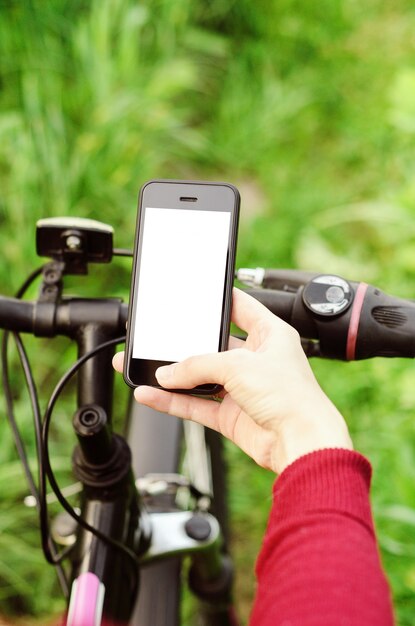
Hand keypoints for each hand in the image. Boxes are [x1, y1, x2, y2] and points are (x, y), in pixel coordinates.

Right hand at [113, 288, 351, 473]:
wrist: (302, 443)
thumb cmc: (291, 397)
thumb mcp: (239, 366)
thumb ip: (198, 365)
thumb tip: (167, 374)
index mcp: (269, 334)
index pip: (240, 307)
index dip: (217, 300)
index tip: (193, 296)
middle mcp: (256, 359)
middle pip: (212, 346)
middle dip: (185, 345)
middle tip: (157, 339)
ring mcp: (242, 388)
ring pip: (200, 377)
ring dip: (173, 376)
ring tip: (143, 367)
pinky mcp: (231, 414)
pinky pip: (195, 404)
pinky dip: (172, 401)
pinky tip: (150, 395)